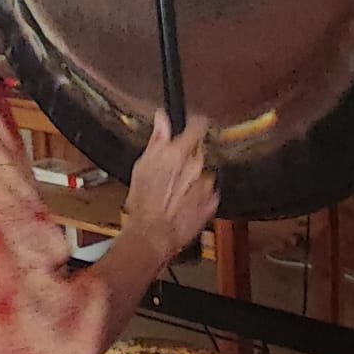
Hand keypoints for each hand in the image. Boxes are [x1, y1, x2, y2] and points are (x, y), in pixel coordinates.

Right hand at [125, 111, 217, 266]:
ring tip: (175, 191)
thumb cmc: (144, 203)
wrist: (153, 234)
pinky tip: (183, 202)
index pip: (198, 126)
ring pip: (203, 173)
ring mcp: (205, 184)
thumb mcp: (142, 165)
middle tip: (172, 170)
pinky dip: (198, 195)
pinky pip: (208, 193)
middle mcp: (196, 166)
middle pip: (199, 151)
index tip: (193, 125)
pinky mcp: (211, 202)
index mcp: (179, 153)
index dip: (195, 124)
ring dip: (193, 178)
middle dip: (188, 157)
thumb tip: (162, 118)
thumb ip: (157, 138)